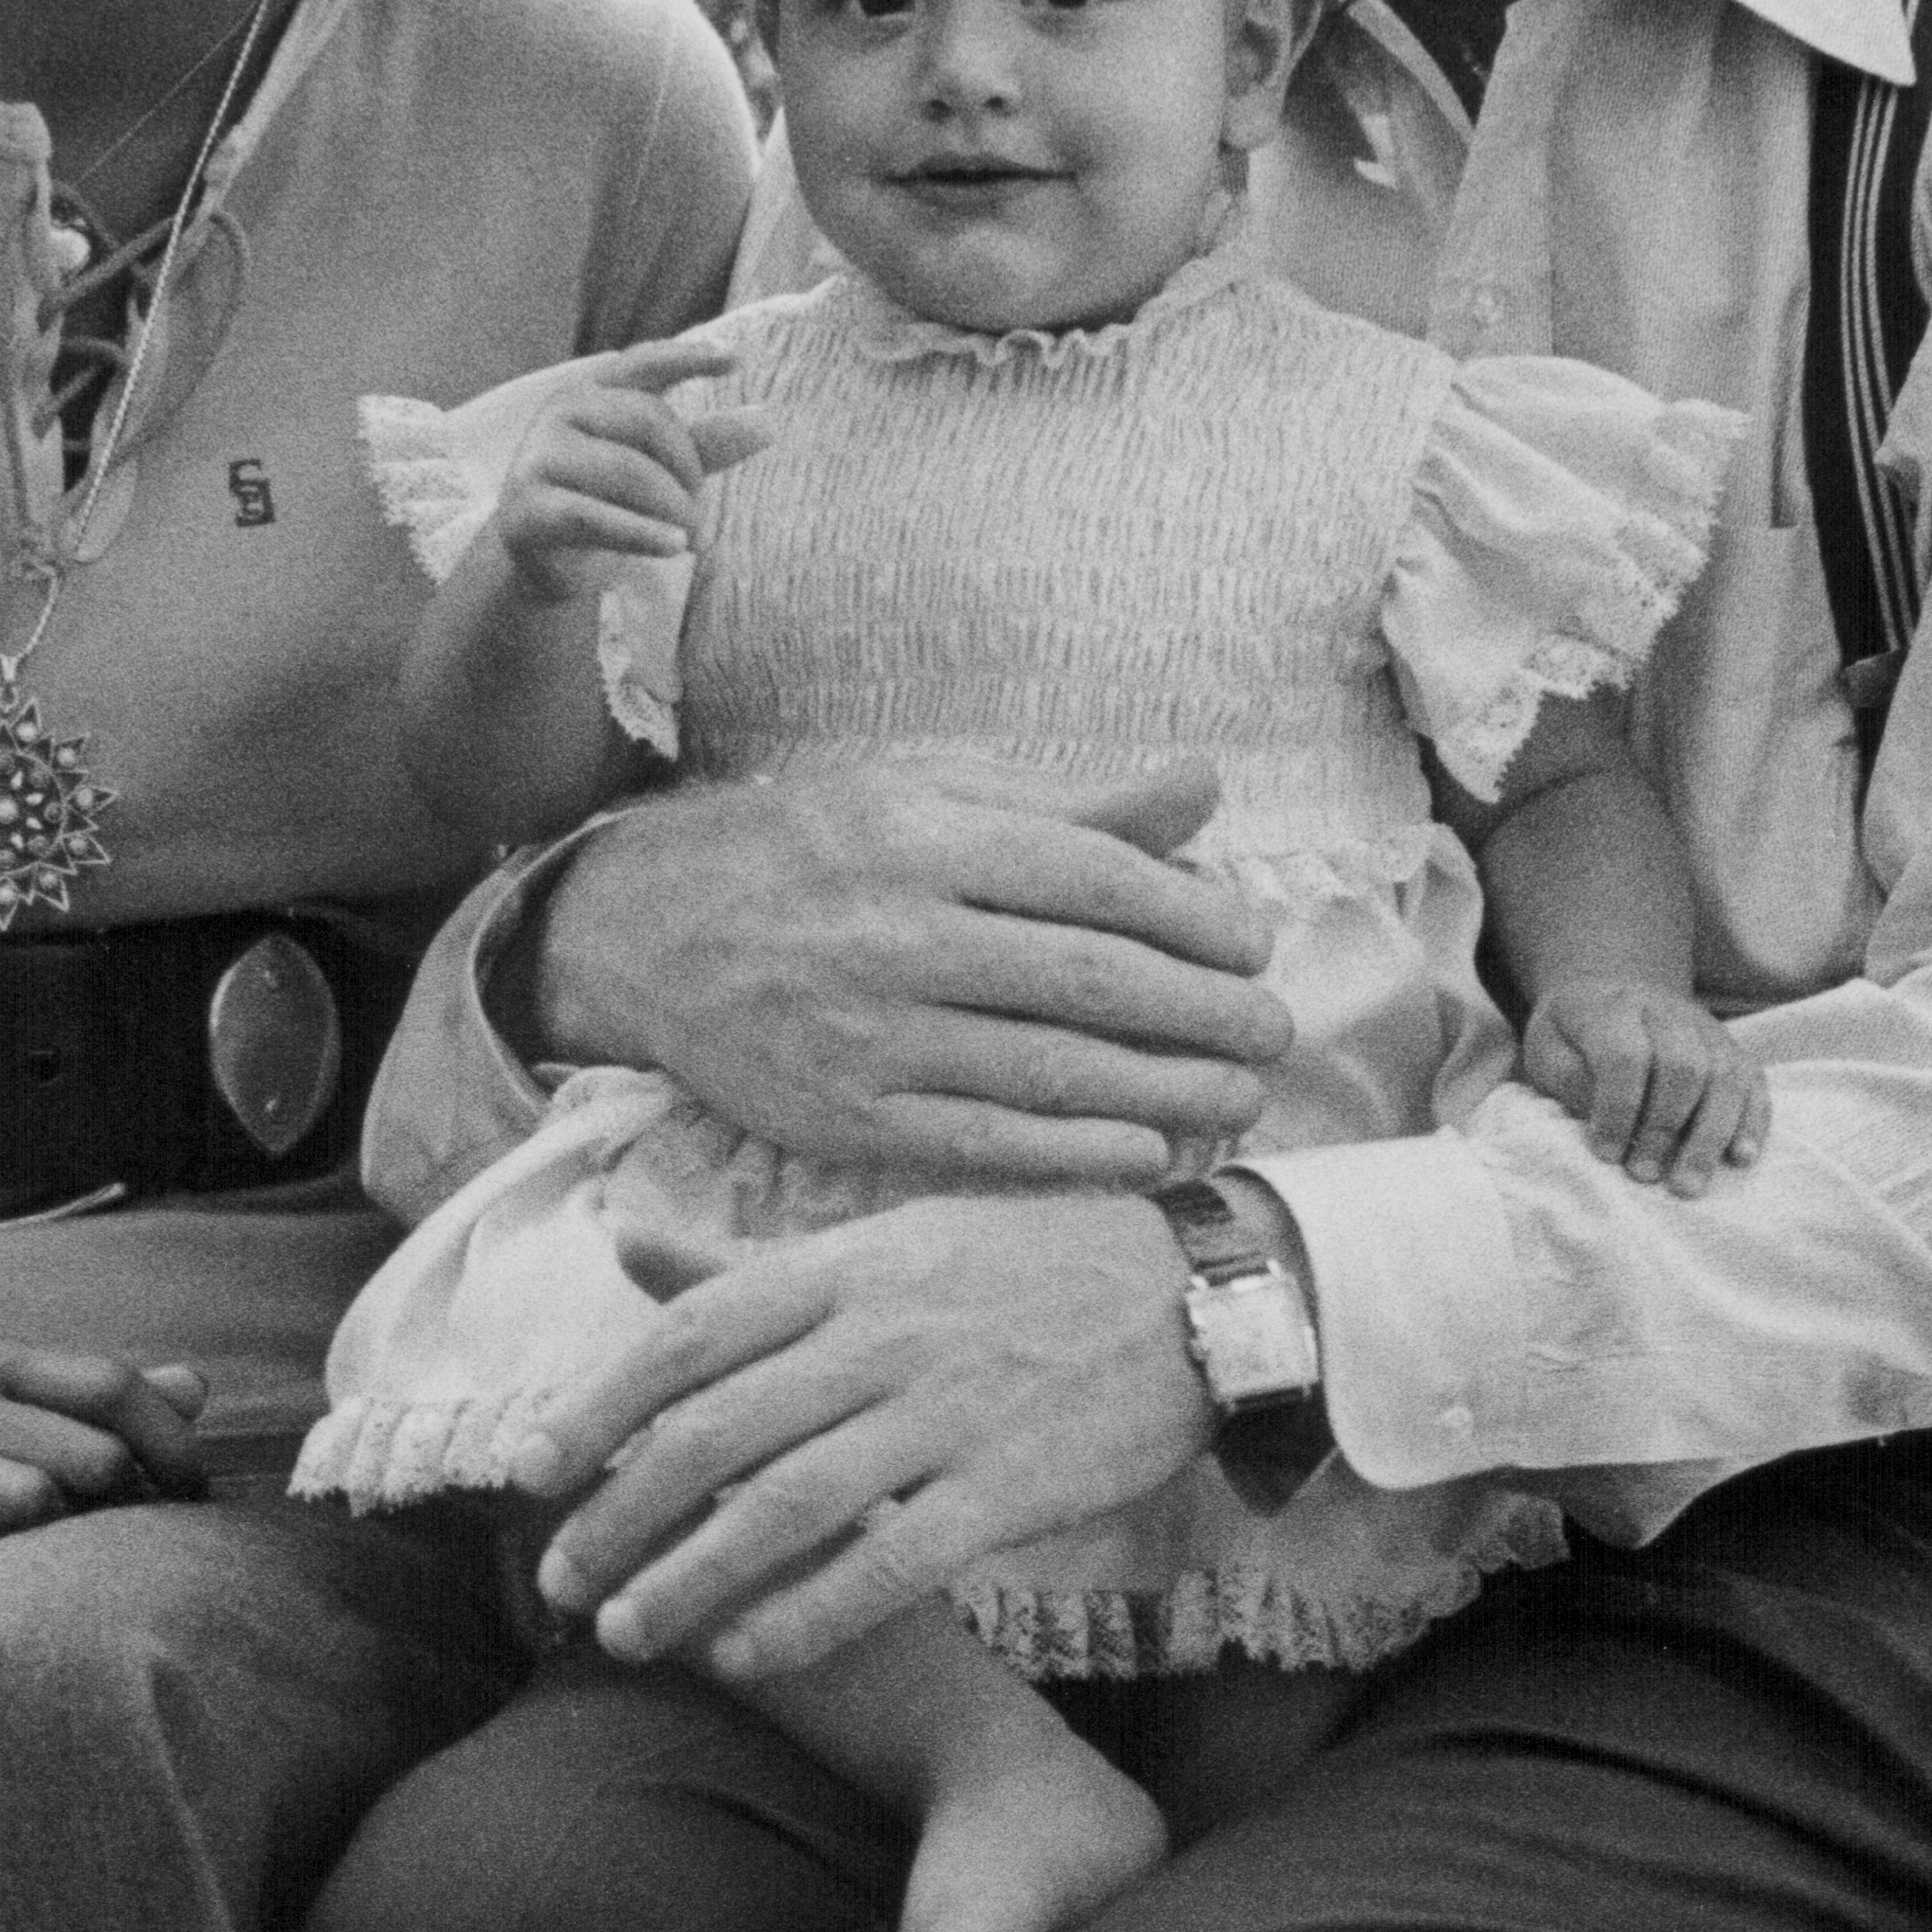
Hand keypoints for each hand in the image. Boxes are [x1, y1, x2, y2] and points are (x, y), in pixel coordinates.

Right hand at [0, 1350, 210, 1578]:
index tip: (196, 1497)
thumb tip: (193, 1385)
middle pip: (96, 1456)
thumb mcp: (42, 1432)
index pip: (113, 1386)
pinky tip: (13, 1585)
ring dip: (74, 1547)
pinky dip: (14, 1574)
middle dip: (132, 1508)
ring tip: (69, 1569)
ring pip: (42, 1502)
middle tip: (136, 1549)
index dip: (173, 1445)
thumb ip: (116, 1411)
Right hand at [495, 341, 772, 598]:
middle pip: (648, 419)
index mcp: (592, 393)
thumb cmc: (606, 503)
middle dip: (689, 468)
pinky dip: (641, 533)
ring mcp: (539, 458)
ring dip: (674, 509)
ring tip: (696, 542)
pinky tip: (675, 546)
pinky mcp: (528, 509)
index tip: (736, 360)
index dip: (687, 357)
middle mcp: (560, 414)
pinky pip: (594, 517)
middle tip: (703, 513)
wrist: (544, 562)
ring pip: (627, 471)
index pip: (643, 363)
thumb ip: (705, 446)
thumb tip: (768, 422)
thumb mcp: (658, 472)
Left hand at [516, 1195, 1218, 1678]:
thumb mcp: (887, 1238)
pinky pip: (887, 1564)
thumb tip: (623, 1241)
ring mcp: (947, 1410)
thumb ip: (749, 1262)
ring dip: (690, 1578)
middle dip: (619, 1513)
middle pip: (715, 1430)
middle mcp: (882, 1333)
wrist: (1202, 1291)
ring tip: (625, 1634)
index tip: (530, 1472)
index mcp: (843, 1266)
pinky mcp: (1009, 1487)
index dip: (597, 1406)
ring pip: (786, 1505)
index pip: (687, 1337)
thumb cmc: (1028, 1265)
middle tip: (559, 1579)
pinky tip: (748, 1655)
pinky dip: (807, 1615)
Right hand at [528, 759, 1292, 1184]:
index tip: (1254, 945)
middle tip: (1277, 1032)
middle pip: (1093, 980)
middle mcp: (902, 933)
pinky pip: (986, 1142)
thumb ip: (1069, 797)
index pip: (1099, 880)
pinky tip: (1145, 1151)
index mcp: (929, 836)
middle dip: (1207, 1013)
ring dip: (1168, 1093)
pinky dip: (1077, 1152)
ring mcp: (873, 1034)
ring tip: (1239, 1096)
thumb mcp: (928, 788)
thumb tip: (1204, 779)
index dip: (1197, 917)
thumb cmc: (817, 848)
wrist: (654, 933)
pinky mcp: (849, 1115)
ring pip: (1052, 1070)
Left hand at [1515, 981, 1769, 1195]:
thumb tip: (1606, 1123)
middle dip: (1664, 1129)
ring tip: (1687, 1185)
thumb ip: (1571, 1080)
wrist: (1609, 991)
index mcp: (1613, 1008)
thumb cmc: (1572, 1035)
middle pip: (1683, 1067)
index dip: (1618, 1110)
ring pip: (1724, 1077)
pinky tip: (1741, 1159)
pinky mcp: (1733, 1049)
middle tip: (1643, 1175)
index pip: (1626, 1057)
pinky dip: (1751, 1122)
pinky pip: (1754, 1083)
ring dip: (1708, 1136)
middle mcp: (1668, 1012)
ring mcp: (1708, 1029)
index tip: (1605, 1154)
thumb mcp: (1547, 1050)